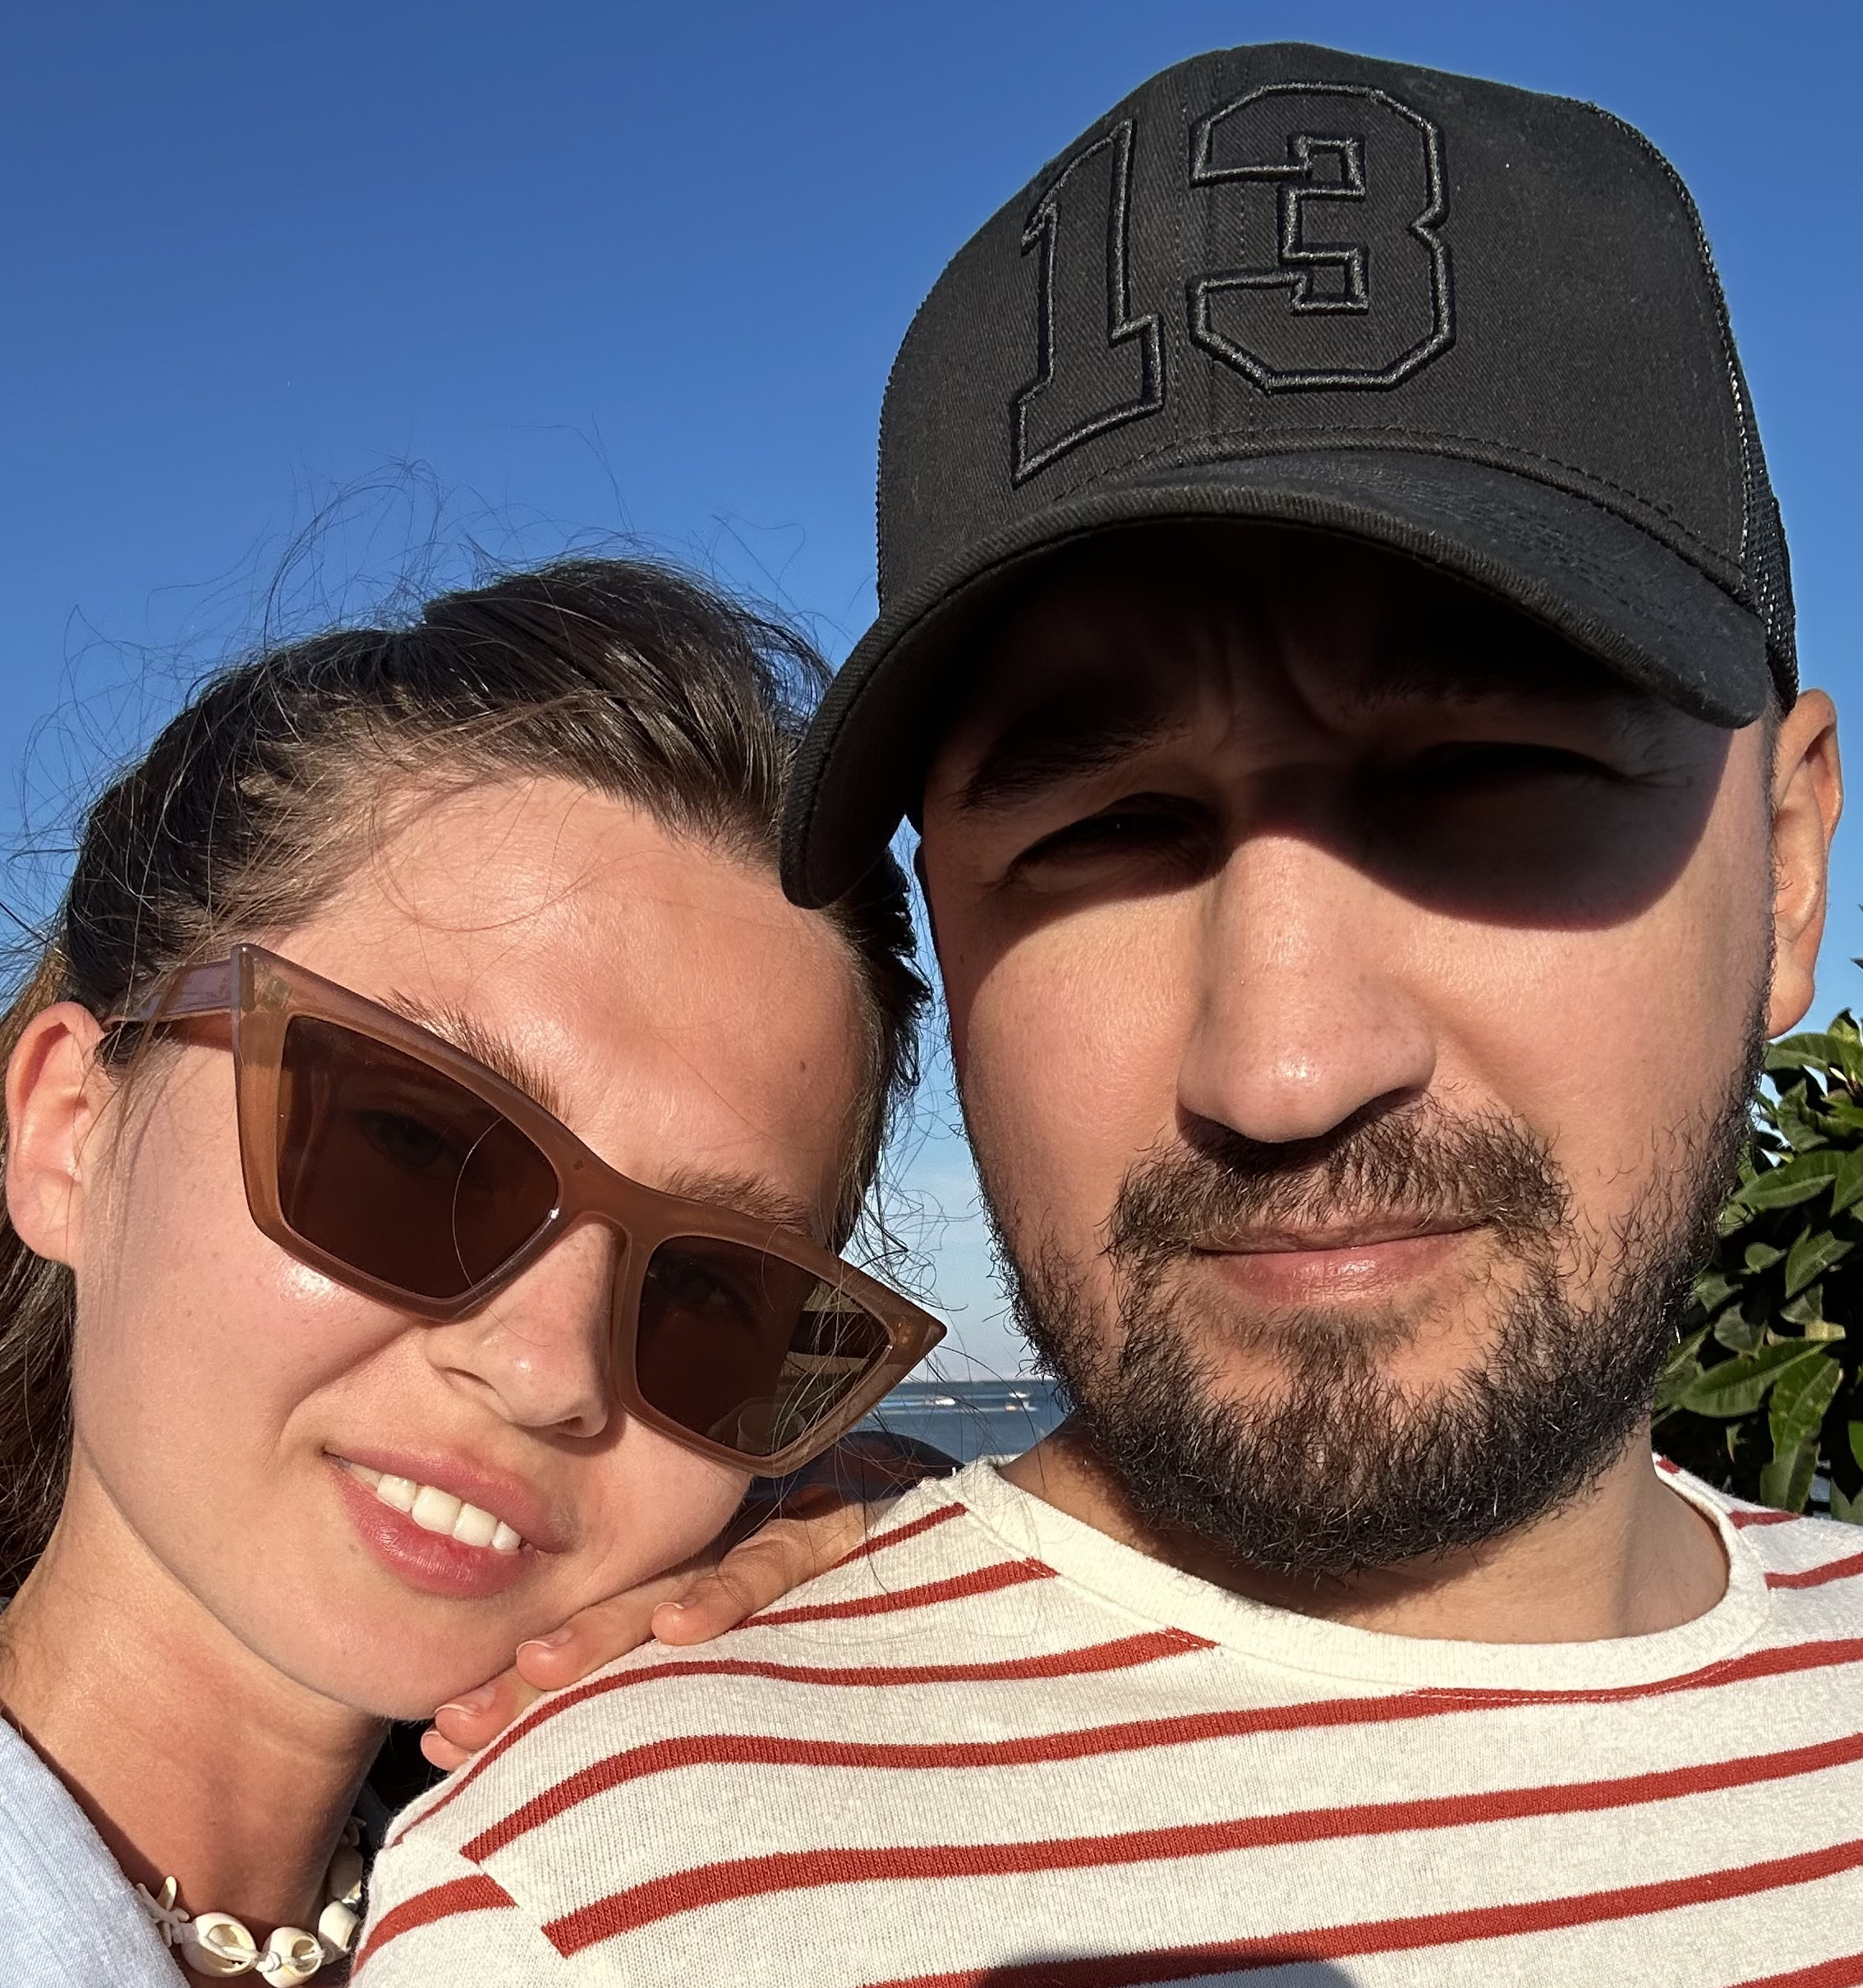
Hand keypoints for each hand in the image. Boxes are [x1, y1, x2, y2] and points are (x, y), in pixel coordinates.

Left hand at [420, 1486, 870, 1769]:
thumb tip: (587, 1799)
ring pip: (665, 1591)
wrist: (917, 1543)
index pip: (581, 1645)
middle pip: (603, 1622)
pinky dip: (725, 1596)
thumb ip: (670, 1709)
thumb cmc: (823, 1614)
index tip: (443, 1740)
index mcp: (673, 1606)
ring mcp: (752, 1554)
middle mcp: (700, 1577)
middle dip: (528, 1674)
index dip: (511, 1692)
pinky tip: (685, 1627)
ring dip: (602, 1632)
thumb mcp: (746, 1673)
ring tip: (542, 1664)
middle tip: (463, 1718)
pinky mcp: (817, 1541)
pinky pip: (767, 1565)